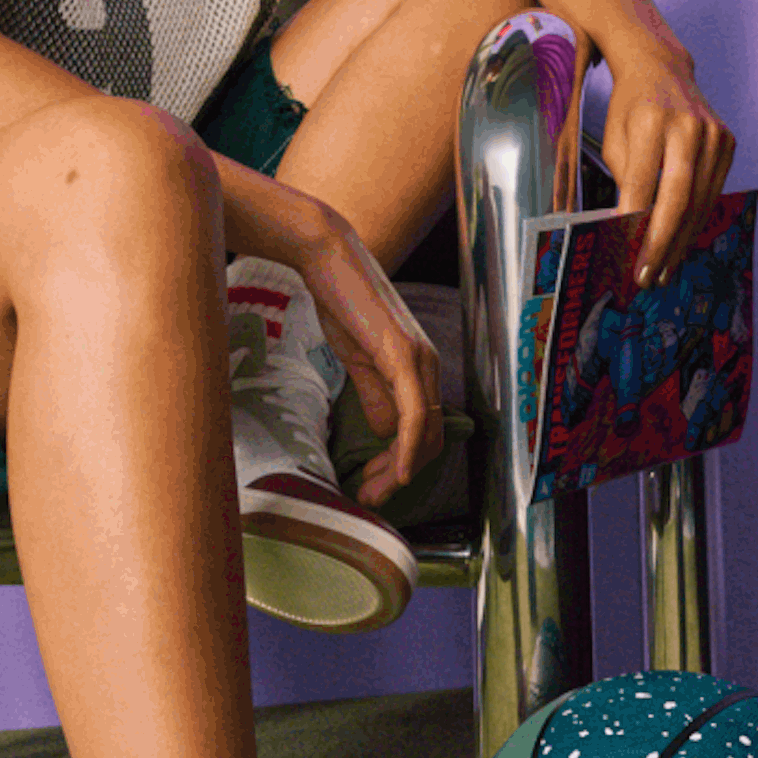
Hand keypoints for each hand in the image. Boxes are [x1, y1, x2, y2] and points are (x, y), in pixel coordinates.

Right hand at [291, 217, 440, 506]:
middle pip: (430, 437)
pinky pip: (414, 413)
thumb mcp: (358, 359)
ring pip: (425, 431)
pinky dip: (410, 446)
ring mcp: (419, 360)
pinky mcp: (403, 355)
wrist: (327, 260)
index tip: (373, 486)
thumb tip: (384, 432)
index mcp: (419, 366)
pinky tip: (400, 469)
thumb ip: (374, 394)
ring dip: (402, 468)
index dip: (404, 463)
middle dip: (402, 474)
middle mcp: (428, 364)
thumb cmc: (341, 302)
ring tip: (372, 491)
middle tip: (371, 497)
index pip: (424, 428)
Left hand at [601, 51, 736, 286]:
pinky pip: (712, 192)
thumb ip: (623, 180)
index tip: (628, 259)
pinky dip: (696, 220)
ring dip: (681, 240)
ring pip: (699, 201)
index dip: (636, 225)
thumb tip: (629, 230)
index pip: (643, 184)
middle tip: (649, 277)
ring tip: (664, 270)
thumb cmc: (630, 108)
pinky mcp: (728, 142)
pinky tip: (682, 242)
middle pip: (677, 198)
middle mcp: (687, 126)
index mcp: (649, 122)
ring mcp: (713, 134)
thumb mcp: (614, 138)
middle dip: (662, 243)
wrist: (661, 68)